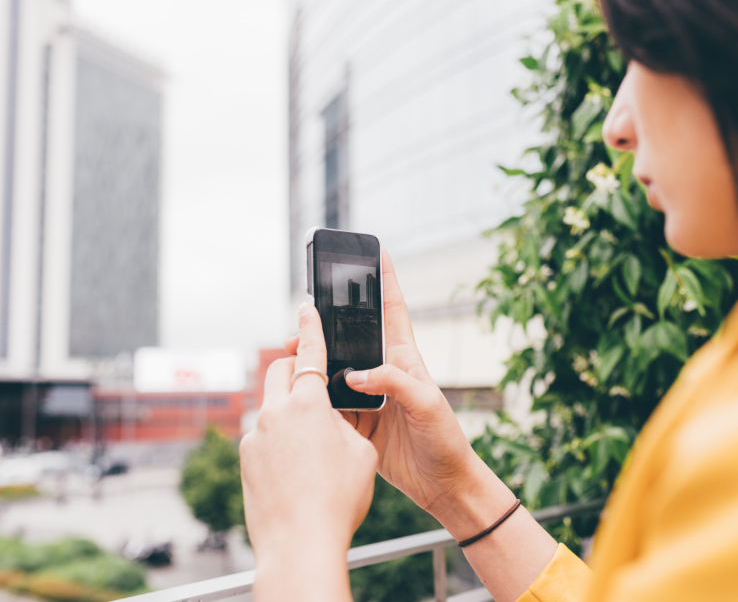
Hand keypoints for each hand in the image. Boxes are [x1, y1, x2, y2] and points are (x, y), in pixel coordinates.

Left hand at [241, 303, 376, 600]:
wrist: (300, 545)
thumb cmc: (338, 500)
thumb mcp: (361, 453)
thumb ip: (346, 422)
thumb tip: (331, 418)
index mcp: (309, 404)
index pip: (311, 353)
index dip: (311, 327)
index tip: (306, 308)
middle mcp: (275, 413)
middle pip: (280, 371)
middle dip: (294, 365)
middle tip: (311, 373)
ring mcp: (256, 436)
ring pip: (270, 406)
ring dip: (288, 409)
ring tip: (311, 439)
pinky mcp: (245, 459)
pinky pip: (263, 436)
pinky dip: (279, 440)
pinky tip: (296, 467)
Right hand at [284, 250, 510, 539]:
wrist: (443, 485)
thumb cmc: (445, 439)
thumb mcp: (427, 404)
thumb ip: (393, 383)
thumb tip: (355, 375)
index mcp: (405, 359)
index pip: (394, 311)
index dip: (386, 281)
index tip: (378, 251)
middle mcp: (385, 373)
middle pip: (353, 338)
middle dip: (329, 324)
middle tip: (304, 317)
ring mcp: (370, 398)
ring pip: (335, 371)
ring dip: (316, 362)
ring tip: (291, 354)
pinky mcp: (358, 423)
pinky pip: (330, 404)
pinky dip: (315, 397)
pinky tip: (300, 392)